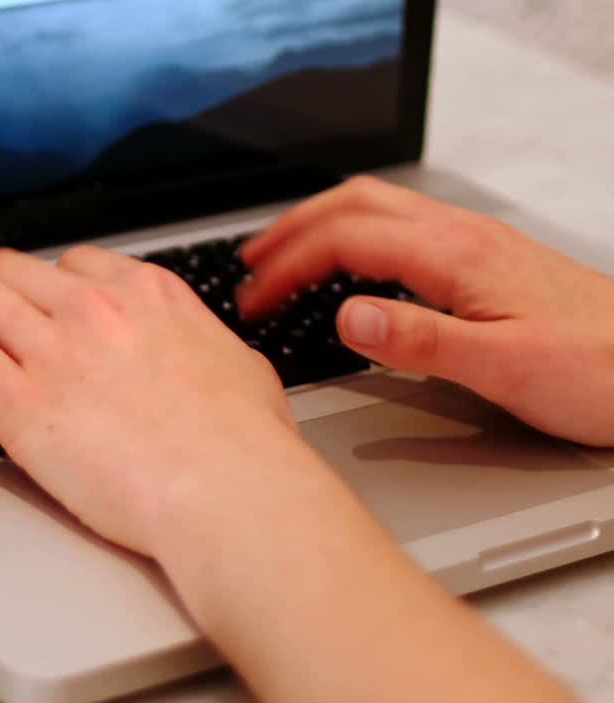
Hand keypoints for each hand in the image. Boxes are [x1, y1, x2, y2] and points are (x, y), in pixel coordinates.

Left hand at [0, 246, 319, 557]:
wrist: (228, 492)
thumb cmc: (244, 446)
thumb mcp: (238, 365)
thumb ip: (200, 344)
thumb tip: (198, 350)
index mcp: (147, 295)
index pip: (75, 265)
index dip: (44, 283)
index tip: (34, 302)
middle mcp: (95, 310)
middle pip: (12, 269)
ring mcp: (54, 350)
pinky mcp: (19, 401)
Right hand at [239, 176, 613, 446]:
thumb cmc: (600, 373)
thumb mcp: (506, 369)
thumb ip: (422, 340)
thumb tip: (347, 315)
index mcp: (458, 255)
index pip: (347, 239)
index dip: (288, 265)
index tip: (253, 299)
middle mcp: (464, 237)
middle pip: (355, 203)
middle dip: (291, 229)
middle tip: (249, 265)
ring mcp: (475, 245)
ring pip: (377, 207)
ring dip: (320, 225)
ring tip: (282, 256)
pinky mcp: (484, 261)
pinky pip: (400, 228)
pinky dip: (354, 236)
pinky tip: (350, 270)